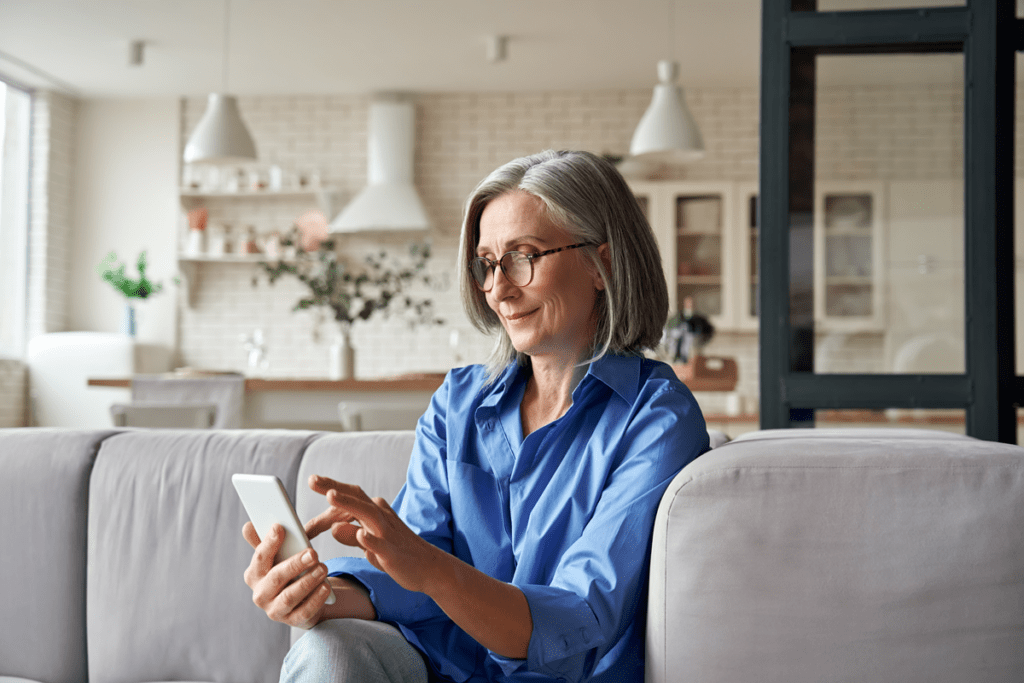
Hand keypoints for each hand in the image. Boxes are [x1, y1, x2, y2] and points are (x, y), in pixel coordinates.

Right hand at [242, 522, 333, 628]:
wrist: (300, 601)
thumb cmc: (287, 572)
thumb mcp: (277, 557)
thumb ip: (265, 542)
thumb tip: (248, 526)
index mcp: (254, 575)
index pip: (260, 558)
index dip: (269, 543)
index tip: (280, 527)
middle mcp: (260, 595)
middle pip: (276, 578)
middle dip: (295, 564)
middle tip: (313, 553)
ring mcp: (275, 610)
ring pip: (289, 597)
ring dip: (307, 581)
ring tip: (323, 568)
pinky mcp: (292, 621)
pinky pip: (304, 611)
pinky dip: (316, 599)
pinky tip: (326, 587)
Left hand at [305, 475, 441, 593]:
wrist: (430, 568)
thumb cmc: (398, 554)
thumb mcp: (370, 544)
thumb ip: (351, 535)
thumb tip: (333, 528)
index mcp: (375, 512)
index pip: (351, 496)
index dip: (331, 488)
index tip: (313, 480)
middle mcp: (381, 517)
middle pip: (356, 498)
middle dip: (334, 487)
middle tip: (313, 480)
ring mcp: (388, 534)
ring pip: (367, 514)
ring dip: (349, 504)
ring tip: (330, 496)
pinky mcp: (393, 552)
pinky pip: (380, 544)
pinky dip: (370, 539)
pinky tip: (360, 535)